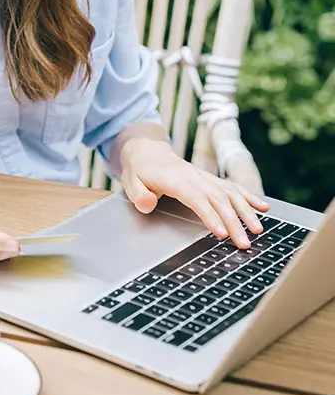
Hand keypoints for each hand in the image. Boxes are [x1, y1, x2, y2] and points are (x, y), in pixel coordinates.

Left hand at [119, 137, 269, 248]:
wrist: (147, 150)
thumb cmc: (139, 170)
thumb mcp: (130, 182)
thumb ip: (139, 194)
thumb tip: (147, 204)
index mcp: (175, 179)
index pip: (196, 198)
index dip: (210, 215)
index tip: (221, 234)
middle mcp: (194, 176)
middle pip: (218, 199)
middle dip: (233, 222)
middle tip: (244, 244)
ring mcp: (205, 176)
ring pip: (230, 192)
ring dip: (245, 211)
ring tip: (258, 230)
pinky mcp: (210, 179)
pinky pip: (232, 186)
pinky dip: (248, 196)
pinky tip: (264, 207)